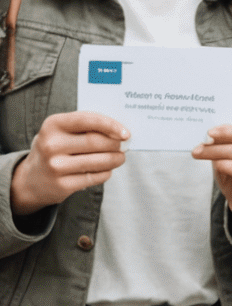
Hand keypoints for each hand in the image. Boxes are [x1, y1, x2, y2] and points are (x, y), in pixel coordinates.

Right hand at [10, 111, 128, 214]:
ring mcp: (55, 166)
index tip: (126, 133)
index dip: (111, 125)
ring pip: (99, 161)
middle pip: (96, 142)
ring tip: (120, 157)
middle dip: (116, 144)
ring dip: (116, 159)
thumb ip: (86, 126)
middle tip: (123, 146)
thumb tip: (120, 131)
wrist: (31, 179)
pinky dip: (106, 172)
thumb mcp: (61, 131)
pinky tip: (106, 170)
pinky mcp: (62, 185)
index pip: (88, 120)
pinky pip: (95, 177)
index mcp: (53, 125)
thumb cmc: (55, 148)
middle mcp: (51, 145)